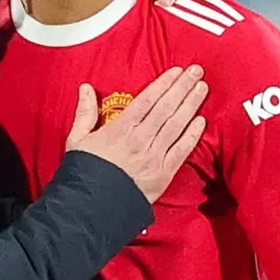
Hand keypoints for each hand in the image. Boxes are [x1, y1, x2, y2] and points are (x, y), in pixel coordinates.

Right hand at [66, 66, 208, 202]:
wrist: (92, 208)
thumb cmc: (84, 173)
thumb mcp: (78, 139)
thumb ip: (85, 112)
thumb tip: (85, 88)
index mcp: (120, 129)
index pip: (148, 100)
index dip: (164, 83)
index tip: (176, 71)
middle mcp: (141, 140)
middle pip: (166, 108)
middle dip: (183, 87)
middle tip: (196, 71)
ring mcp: (154, 157)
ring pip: (177, 125)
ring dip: (191, 105)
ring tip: (202, 89)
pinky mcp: (163, 174)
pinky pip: (182, 151)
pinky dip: (193, 135)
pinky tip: (201, 121)